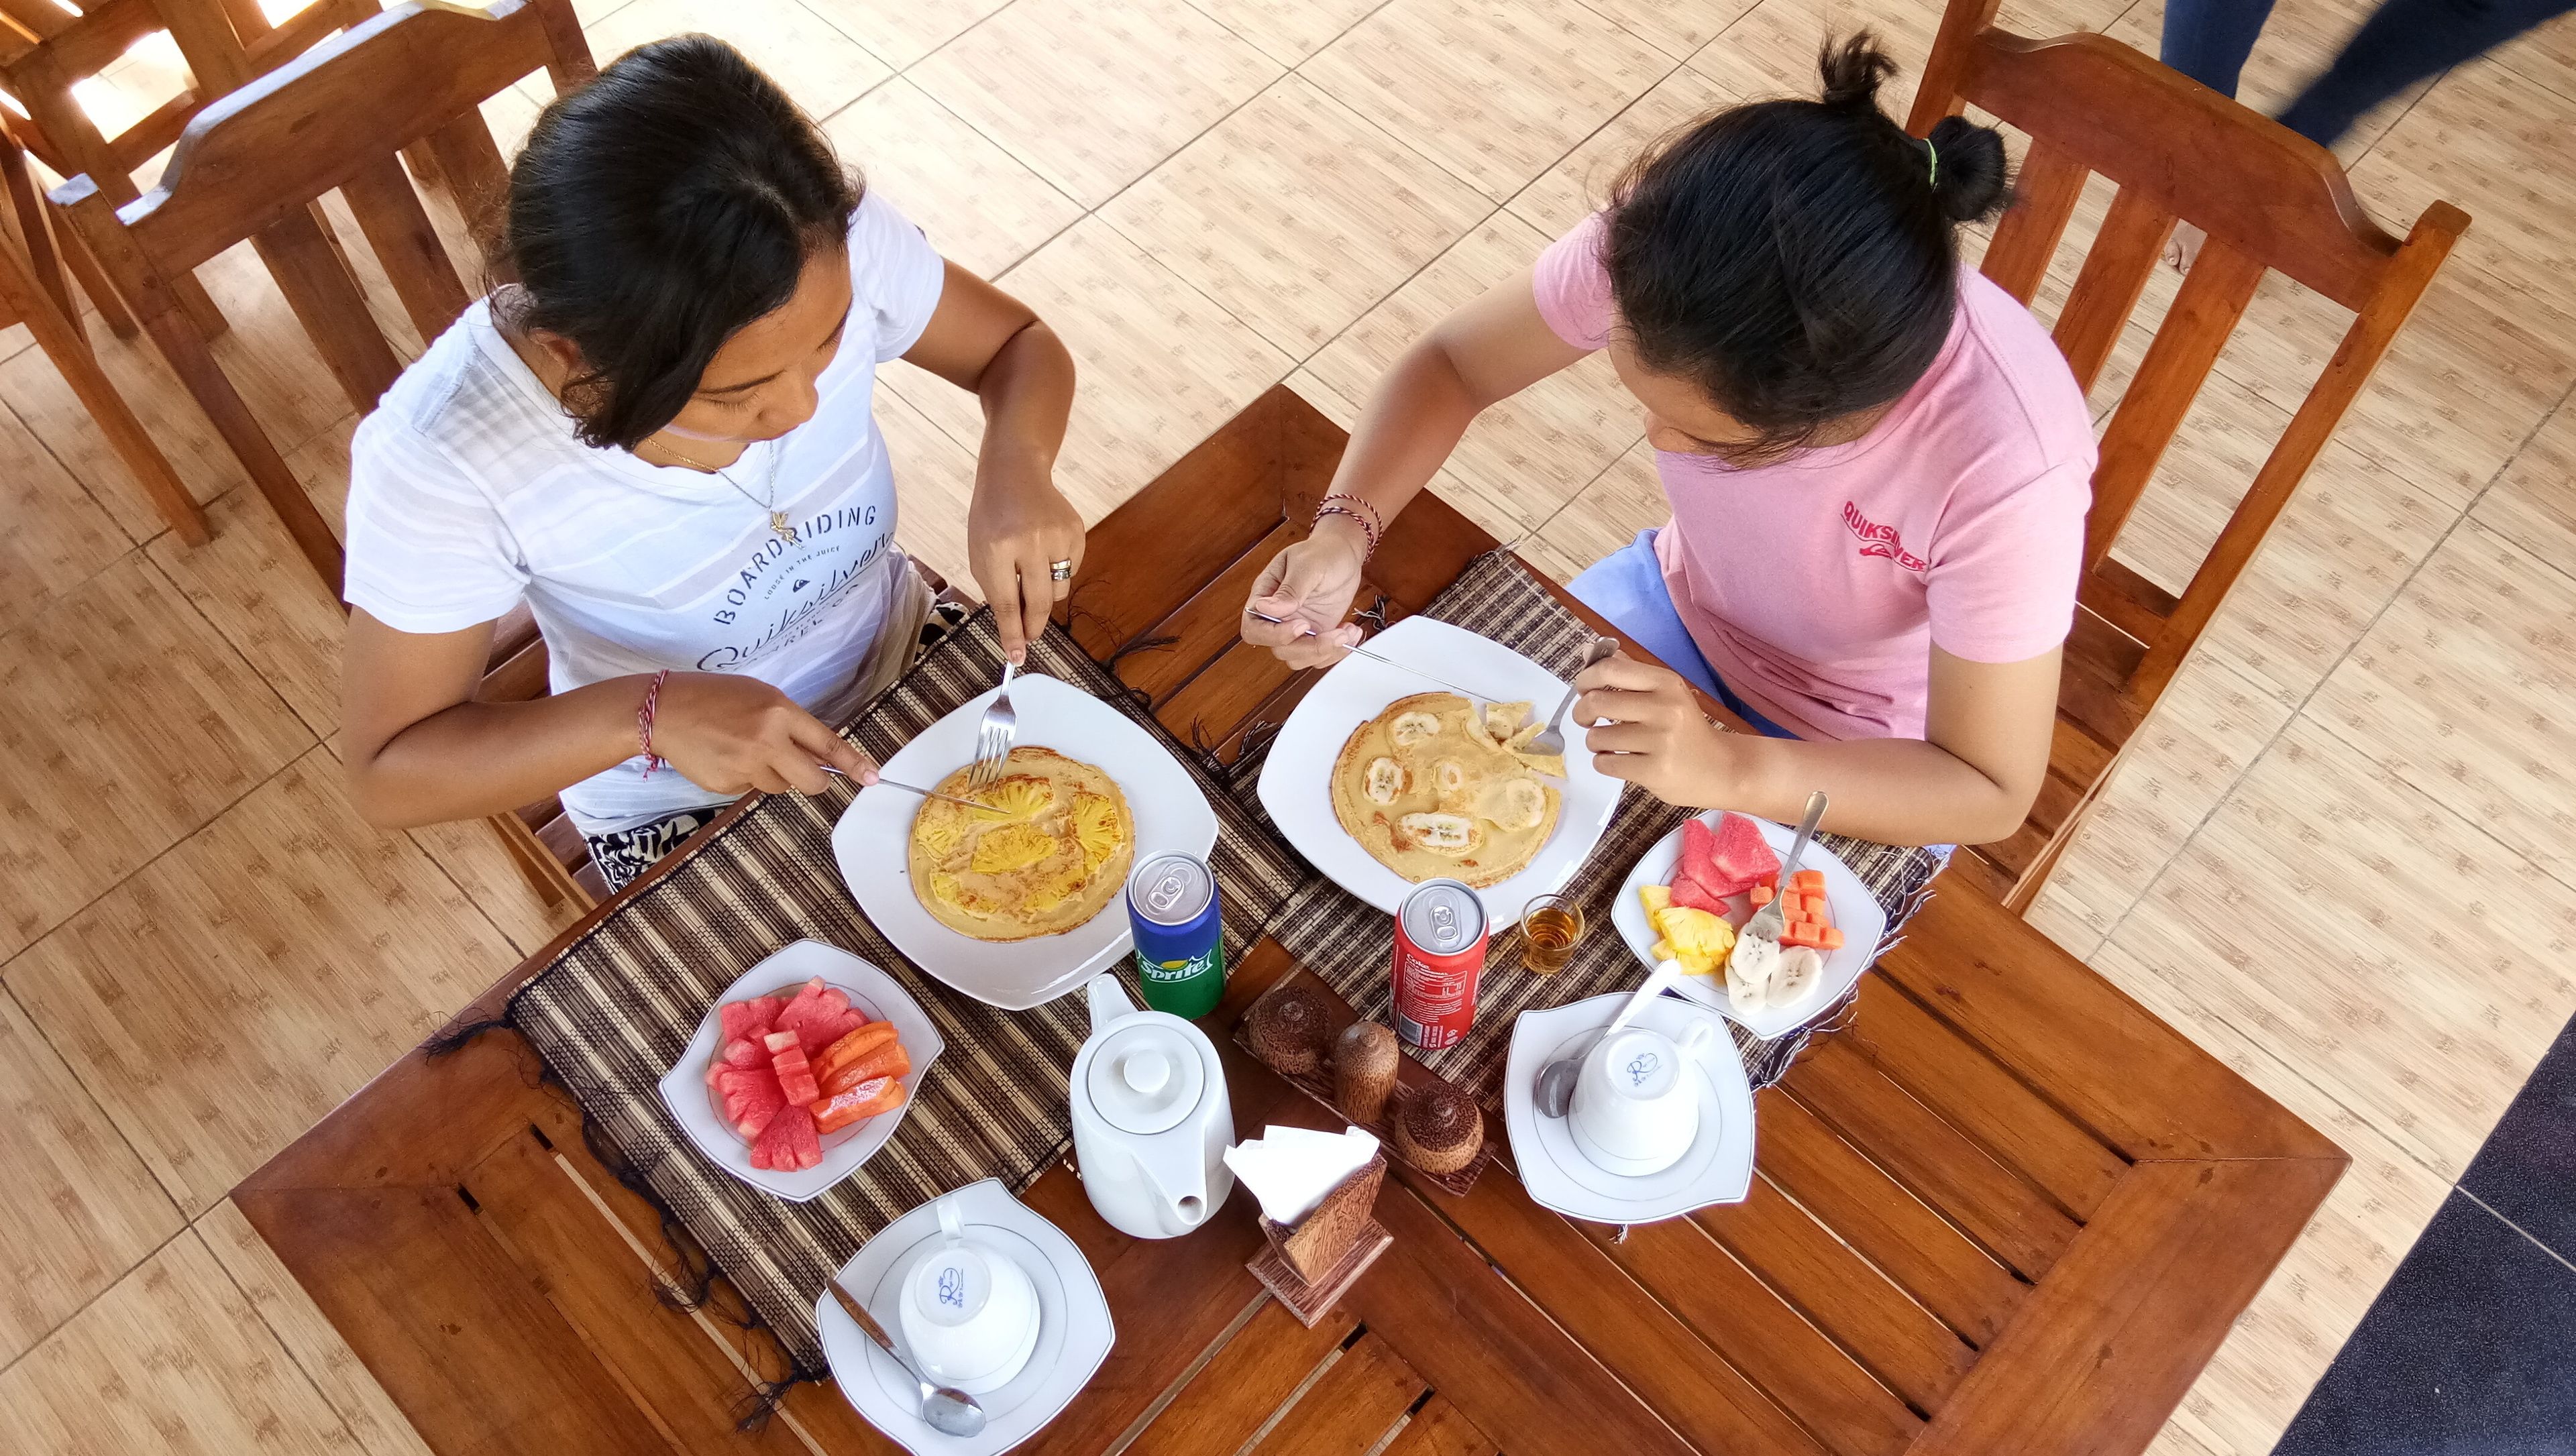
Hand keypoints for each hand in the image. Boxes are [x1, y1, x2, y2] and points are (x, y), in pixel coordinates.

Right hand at [644, 672, 877, 796]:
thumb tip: (819, 755)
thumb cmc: (713, 697)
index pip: (827, 744)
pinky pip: (751, 789)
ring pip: (780, 786)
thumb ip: (791, 724)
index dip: (853, 764)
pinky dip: (745, 778)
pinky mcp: (727, 785)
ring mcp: (746, 767)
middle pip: (812, 781)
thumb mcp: (760, 696)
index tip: (873, 778)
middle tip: (802, 769)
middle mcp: (767, 742)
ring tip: (744, 748)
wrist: (663, 711)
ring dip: (773, 774)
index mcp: (779, 713)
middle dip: (814, 780)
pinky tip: (725, 757)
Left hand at [968, 449, 1084, 663]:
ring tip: (1029, 574)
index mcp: (998, 547)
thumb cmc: (991, 517)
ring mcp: (1058, 535)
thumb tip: (1016, 631)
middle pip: (1039, 602)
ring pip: (1058, 591)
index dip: (1012, 634)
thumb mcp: (980, 552)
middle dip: (1033, 626)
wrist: (1015, 473)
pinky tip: (1043, 552)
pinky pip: (1070, 572)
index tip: (1016, 657)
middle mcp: (1031, 541)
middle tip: (1029, 637)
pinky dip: (1056, 572)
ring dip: (1043, 595)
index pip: (1007, 602)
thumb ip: (996, 590)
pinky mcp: (1077, 532)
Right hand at [1241, 517, 1369, 668]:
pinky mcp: (1316, 634)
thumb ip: (1290, 590)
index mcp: (1266, 595)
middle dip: (1310, 647)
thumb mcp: (1307, 566)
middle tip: (1336, 634)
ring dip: (1326, 652)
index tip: (1301, 624)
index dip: (1274, 634)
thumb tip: (1266, 608)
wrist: (1344, 554)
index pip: (1254, 627)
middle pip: (1279, 649)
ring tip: (1347, 632)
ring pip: (1299, 658)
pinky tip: (1350, 632)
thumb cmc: (1323, 552)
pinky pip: (1319, 656)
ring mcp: (1297, 627)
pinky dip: (1337, 652)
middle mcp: (1278, 616)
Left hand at [1572, 652, 1734, 805]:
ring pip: (1597, 737)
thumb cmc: (1687, 729)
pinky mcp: (1654, 771)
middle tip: (1587, 720)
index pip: (1610, 669)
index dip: (1585, 679)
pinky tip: (1619, 760)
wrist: (1722, 769)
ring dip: (1595, 742)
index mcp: (1666, 683)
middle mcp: (1665, 708)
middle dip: (1582, 713)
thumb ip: (1627, 672)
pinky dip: (1603, 762)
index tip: (1584, 690)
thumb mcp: (1664, 693)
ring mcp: (1660, 741)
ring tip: (1611, 744)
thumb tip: (1586, 652)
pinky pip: (1605, 763)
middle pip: (1596, 702)